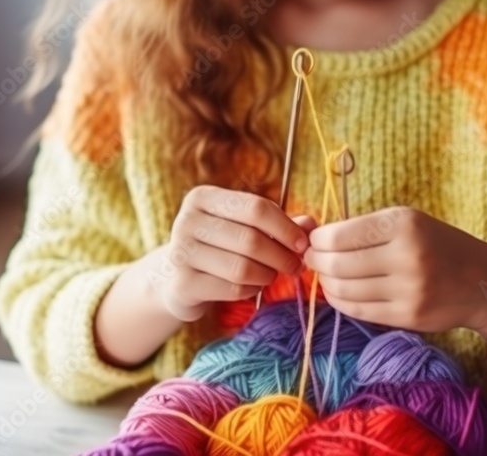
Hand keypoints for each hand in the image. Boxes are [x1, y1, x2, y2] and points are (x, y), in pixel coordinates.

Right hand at [157, 185, 312, 321]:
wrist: (175, 277)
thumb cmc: (219, 246)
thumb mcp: (244, 226)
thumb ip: (278, 223)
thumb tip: (311, 224)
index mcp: (202, 197)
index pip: (255, 207)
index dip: (286, 227)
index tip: (303, 244)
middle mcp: (187, 221)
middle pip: (251, 239)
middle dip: (281, 256)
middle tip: (295, 265)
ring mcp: (181, 253)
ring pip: (243, 268)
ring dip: (267, 275)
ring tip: (271, 275)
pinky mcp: (183, 284)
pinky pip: (232, 289)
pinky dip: (252, 290)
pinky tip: (252, 286)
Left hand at [303, 207, 486, 332]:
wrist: (481, 279)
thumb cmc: (434, 244)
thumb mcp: (406, 222)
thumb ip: (363, 228)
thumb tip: (312, 239)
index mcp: (402, 224)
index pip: (338, 236)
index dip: (317, 241)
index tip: (313, 241)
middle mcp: (407, 255)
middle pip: (337, 265)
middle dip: (317, 262)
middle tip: (313, 260)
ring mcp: (409, 289)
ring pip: (344, 290)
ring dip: (326, 283)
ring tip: (327, 275)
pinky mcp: (409, 315)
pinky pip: (358, 311)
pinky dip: (341, 301)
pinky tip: (340, 292)